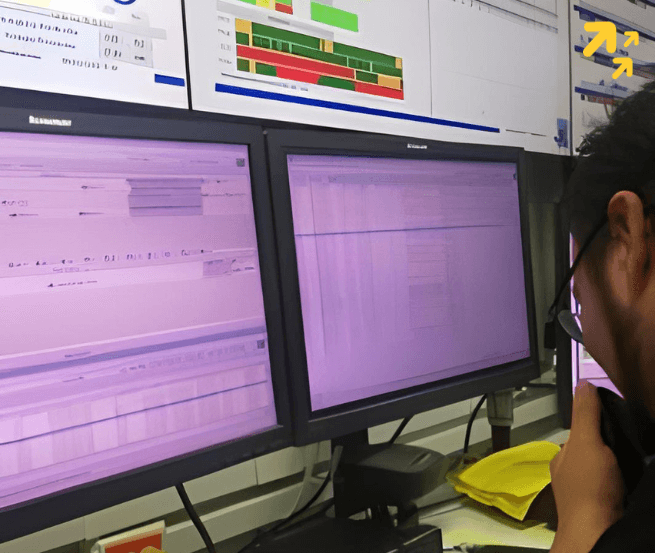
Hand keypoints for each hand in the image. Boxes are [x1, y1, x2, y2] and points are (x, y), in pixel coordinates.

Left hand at [549, 381, 624, 552]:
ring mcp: (584, 493)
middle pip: (594, 451)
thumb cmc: (588, 489)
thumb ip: (584, 414)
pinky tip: (630, 482)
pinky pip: (614, 487)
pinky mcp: (601, 507)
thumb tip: (583, 383)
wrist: (597, 532)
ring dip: (619, 465)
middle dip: (611, 447)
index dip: (600, 425)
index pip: (582, 432)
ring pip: (605, 470)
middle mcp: (570, 474)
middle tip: (631, 445)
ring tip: (633, 463)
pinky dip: (623, 482)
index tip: (619, 423)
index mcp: (563, 457)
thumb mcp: (586, 441)